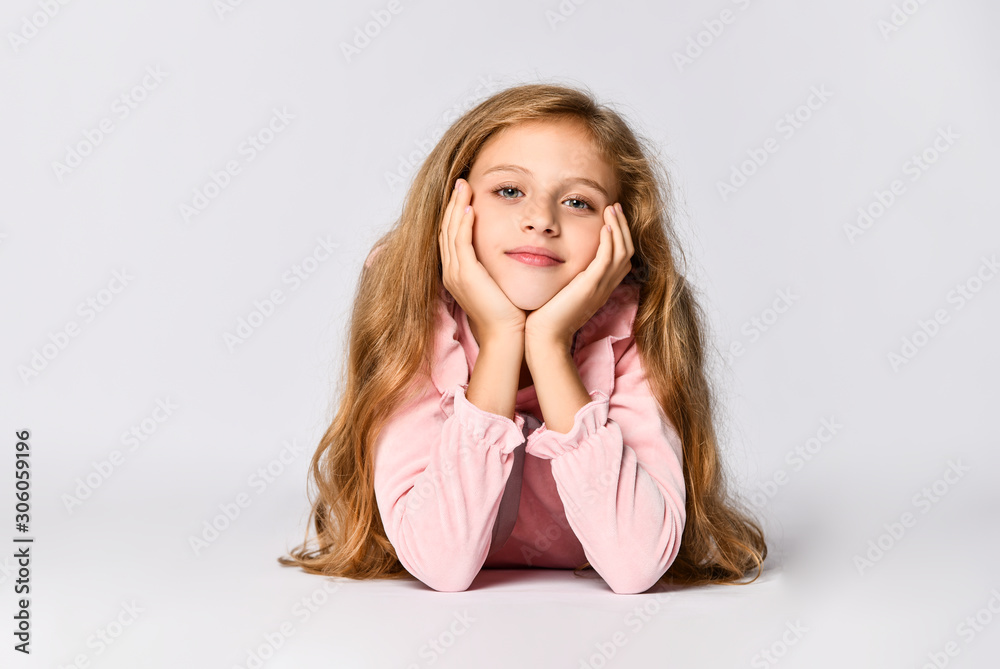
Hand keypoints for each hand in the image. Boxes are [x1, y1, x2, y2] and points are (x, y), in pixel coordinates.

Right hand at [439, 178, 526, 339]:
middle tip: (460, 183)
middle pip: (446, 230)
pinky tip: (470, 208)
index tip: (464, 195)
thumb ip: (495, 266)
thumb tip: (508, 250)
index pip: (451, 236)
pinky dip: (463, 223)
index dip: (455, 214)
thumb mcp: (499, 283)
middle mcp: (452, 272)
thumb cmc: (509, 313)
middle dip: (453, 204)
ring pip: (450, 232)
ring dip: (457, 207)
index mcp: (457, 274)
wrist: (507, 335)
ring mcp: (456, 273)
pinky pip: (460, 242)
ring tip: (463, 187)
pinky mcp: (466, 274)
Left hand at [524, 202, 633, 348]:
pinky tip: (605, 226)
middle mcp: (605, 287)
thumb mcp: (561, 292)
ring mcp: (600, 287)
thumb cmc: (546, 317)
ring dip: (619, 227)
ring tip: (612, 209)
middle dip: (623, 227)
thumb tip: (557, 261)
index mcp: (600, 288)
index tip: (611, 219)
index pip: (620, 258)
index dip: (620, 237)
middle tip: (615, 207)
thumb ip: (566, 277)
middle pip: (626, 251)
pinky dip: (609, 241)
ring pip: (622, 252)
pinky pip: (607, 259)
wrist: (544, 337)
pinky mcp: (590, 286)